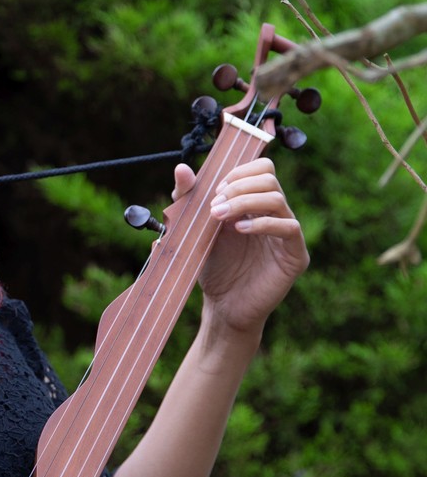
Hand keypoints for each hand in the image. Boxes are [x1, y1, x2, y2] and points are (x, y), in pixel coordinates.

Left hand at [173, 159, 308, 338]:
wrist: (223, 307)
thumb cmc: (213, 268)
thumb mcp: (196, 229)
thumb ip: (189, 200)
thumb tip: (181, 168)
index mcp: (257, 204)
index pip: (261, 168)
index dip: (238, 173)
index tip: (214, 190)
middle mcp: (275, 214)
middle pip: (269, 177)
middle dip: (237, 187)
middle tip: (214, 207)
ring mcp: (287, 234)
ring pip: (277, 198)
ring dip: (244, 202)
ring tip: (219, 217)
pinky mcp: (296, 255)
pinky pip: (289, 228)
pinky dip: (262, 224)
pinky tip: (239, 230)